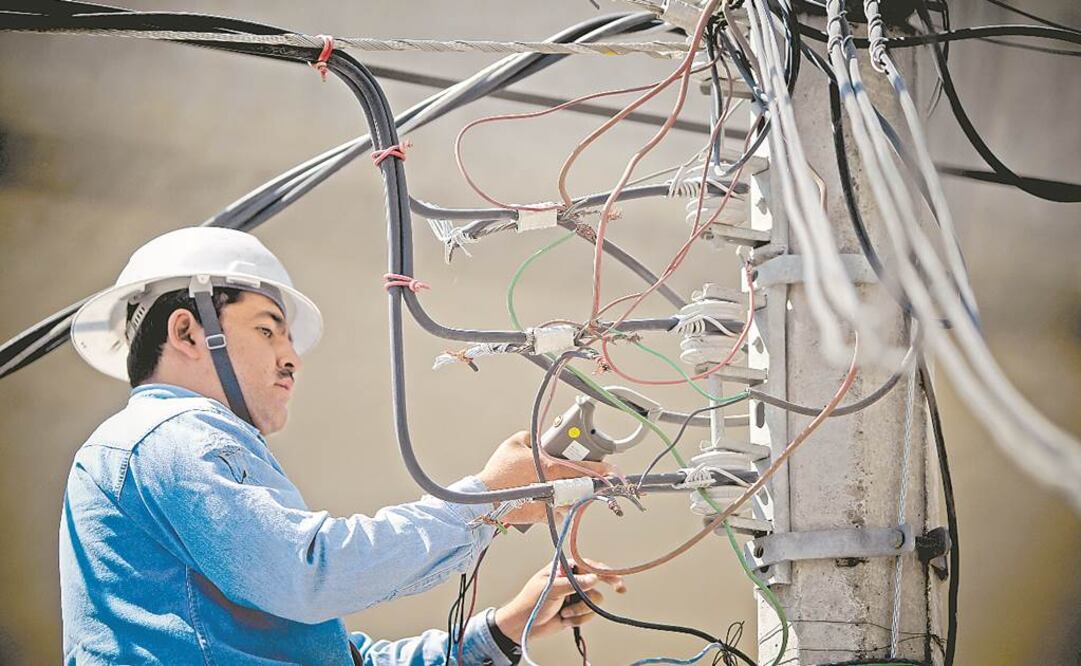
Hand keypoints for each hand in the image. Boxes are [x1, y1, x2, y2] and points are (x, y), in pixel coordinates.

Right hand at [475, 431, 611, 523]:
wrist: (484, 498)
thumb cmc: (498, 472)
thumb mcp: (514, 443)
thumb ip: (531, 437)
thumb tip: (539, 439)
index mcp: (549, 467)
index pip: (581, 467)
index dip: (600, 468)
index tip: (612, 470)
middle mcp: (553, 486)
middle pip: (582, 486)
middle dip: (590, 483)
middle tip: (598, 480)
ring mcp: (549, 503)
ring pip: (572, 500)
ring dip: (573, 495)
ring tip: (568, 489)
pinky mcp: (542, 516)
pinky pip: (558, 512)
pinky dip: (559, 507)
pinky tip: (552, 501)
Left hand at [493, 559, 625, 643]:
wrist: (524, 626)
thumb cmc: (530, 602)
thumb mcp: (550, 589)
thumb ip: (573, 584)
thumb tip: (594, 578)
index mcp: (563, 569)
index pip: (587, 564)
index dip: (603, 569)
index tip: (614, 576)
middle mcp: (572, 581)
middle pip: (597, 579)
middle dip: (608, 584)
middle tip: (620, 589)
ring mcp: (575, 596)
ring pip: (594, 600)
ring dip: (580, 609)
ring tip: (564, 612)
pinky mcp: (577, 611)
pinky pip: (589, 614)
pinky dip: (579, 619)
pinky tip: (565, 619)